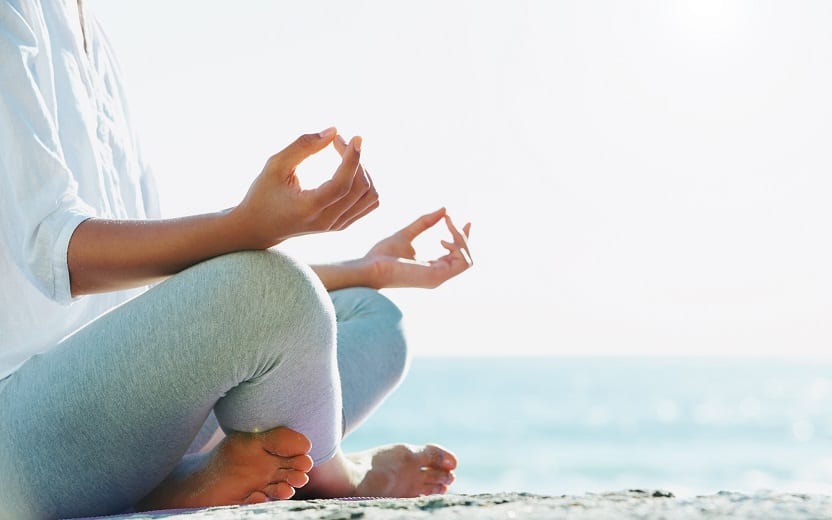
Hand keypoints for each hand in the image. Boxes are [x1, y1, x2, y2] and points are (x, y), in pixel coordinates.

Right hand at [231, 128, 378, 247]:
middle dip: (355, 160)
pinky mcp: (342, 225)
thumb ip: (302, 146)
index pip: (342, 185)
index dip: (352, 159)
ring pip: (370, 197)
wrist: (259, 227)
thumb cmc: (264, 193)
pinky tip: (349, 172)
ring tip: (345, 156)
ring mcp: (336, 226)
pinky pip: (368, 204)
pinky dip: (366, 184)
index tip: (355, 137)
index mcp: (308, 208)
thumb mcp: (275, 165)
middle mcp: (326, 220)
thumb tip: (333, 130)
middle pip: (360, 188)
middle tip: (338, 141)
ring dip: (364, 172)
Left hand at [365, 208, 472, 288]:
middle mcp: (438, 274)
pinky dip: (458, 247)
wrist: (371, 266)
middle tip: (450, 220)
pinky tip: (444, 238)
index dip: (465, 238)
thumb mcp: (407, 233)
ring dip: (462, 239)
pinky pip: (462, 262)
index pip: (457, 256)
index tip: (467, 221)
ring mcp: (439, 277)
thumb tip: (444, 209)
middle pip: (466, 257)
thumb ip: (425, 223)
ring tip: (448, 226)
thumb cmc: (383, 254)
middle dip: (463, 236)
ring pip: (467, 259)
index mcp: (432, 267)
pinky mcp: (437, 276)